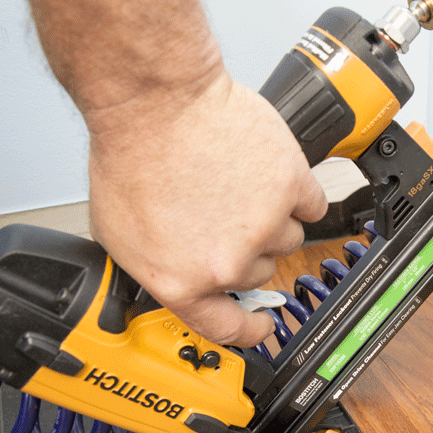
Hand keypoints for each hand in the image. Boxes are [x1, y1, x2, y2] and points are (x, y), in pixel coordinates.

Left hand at [86, 72, 327, 346]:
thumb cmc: (131, 156)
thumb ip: (161, 269)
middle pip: (259, 271)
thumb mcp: (122, 236)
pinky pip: (311, 204)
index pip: (229, 329)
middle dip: (245, 247)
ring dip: (270, 218)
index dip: (250, 332)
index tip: (262, 327)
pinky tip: (268, 174)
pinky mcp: (292, 186)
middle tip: (223, 212)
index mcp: (185, 282)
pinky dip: (296, 192)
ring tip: (238, 185)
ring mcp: (265, 227)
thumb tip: (183, 279)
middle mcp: (229, 263)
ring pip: (287, 238)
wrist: (154, 100)